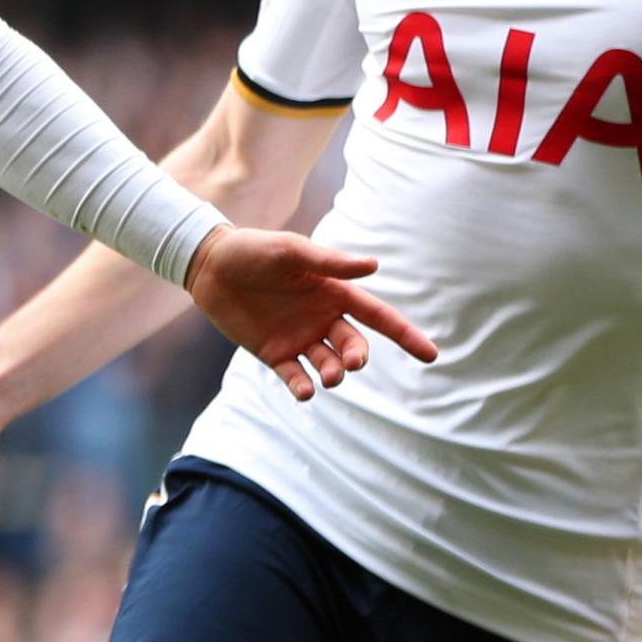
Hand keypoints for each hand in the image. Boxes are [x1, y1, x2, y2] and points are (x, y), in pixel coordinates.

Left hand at [184, 225, 436, 399]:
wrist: (210, 265)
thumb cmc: (254, 250)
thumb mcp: (291, 251)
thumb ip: (329, 262)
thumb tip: (373, 266)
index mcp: (333, 292)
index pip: (378, 316)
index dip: (405, 334)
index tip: (431, 354)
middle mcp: (322, 318)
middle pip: (355, 345)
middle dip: (358, 357)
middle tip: (351, 362)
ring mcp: (300, 339)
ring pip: (330, 365)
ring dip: (335, 374)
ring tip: (330, 375)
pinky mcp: (275, 355)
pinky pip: (297, 378)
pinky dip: (305, 388)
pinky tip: (306, 390)